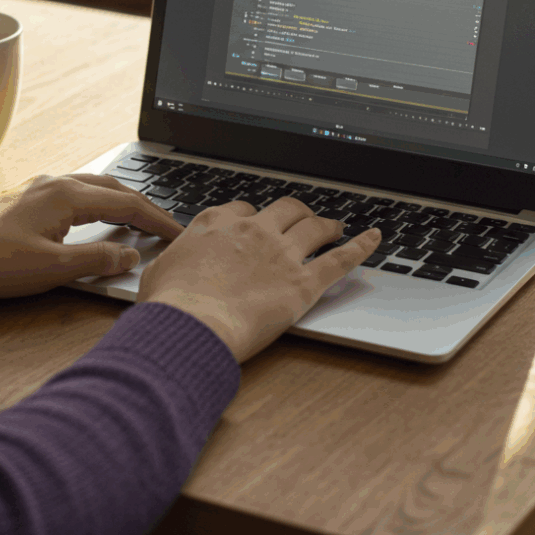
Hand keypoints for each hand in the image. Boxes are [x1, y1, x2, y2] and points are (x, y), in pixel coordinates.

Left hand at [0, 174, 183, 298]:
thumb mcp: (54, 269)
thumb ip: (98, 261)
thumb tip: (131, 256)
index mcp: (67, 195)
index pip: (128, 204)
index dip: (158, 220)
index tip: (178, 234)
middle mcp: (56, 183)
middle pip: (115, 188)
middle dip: (145, 206)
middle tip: (166, 227)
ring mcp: (40, 188)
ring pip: (94, 187)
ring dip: (121, 201)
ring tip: (140, 221)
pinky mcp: (27, 198)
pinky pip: (75, 192)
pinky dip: (98, 203)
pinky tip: (96, 218)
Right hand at [138, 198, 380, 362]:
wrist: (191, 325)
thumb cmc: (170, 305)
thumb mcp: (160, 272)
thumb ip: (175, 261)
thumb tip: (172, 265)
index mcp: (216, 223)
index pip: (242, 208)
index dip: (252, 217)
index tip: (255, 226)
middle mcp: (252, 231)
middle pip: (284, 209)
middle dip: (295, 212)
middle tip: (302, 218)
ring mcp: (281, 254)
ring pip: (313, 227)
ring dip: (327, 224)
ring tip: (335, 225)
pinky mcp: (303, 283)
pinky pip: (340, 259)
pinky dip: (361, 247)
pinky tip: (375, 238)